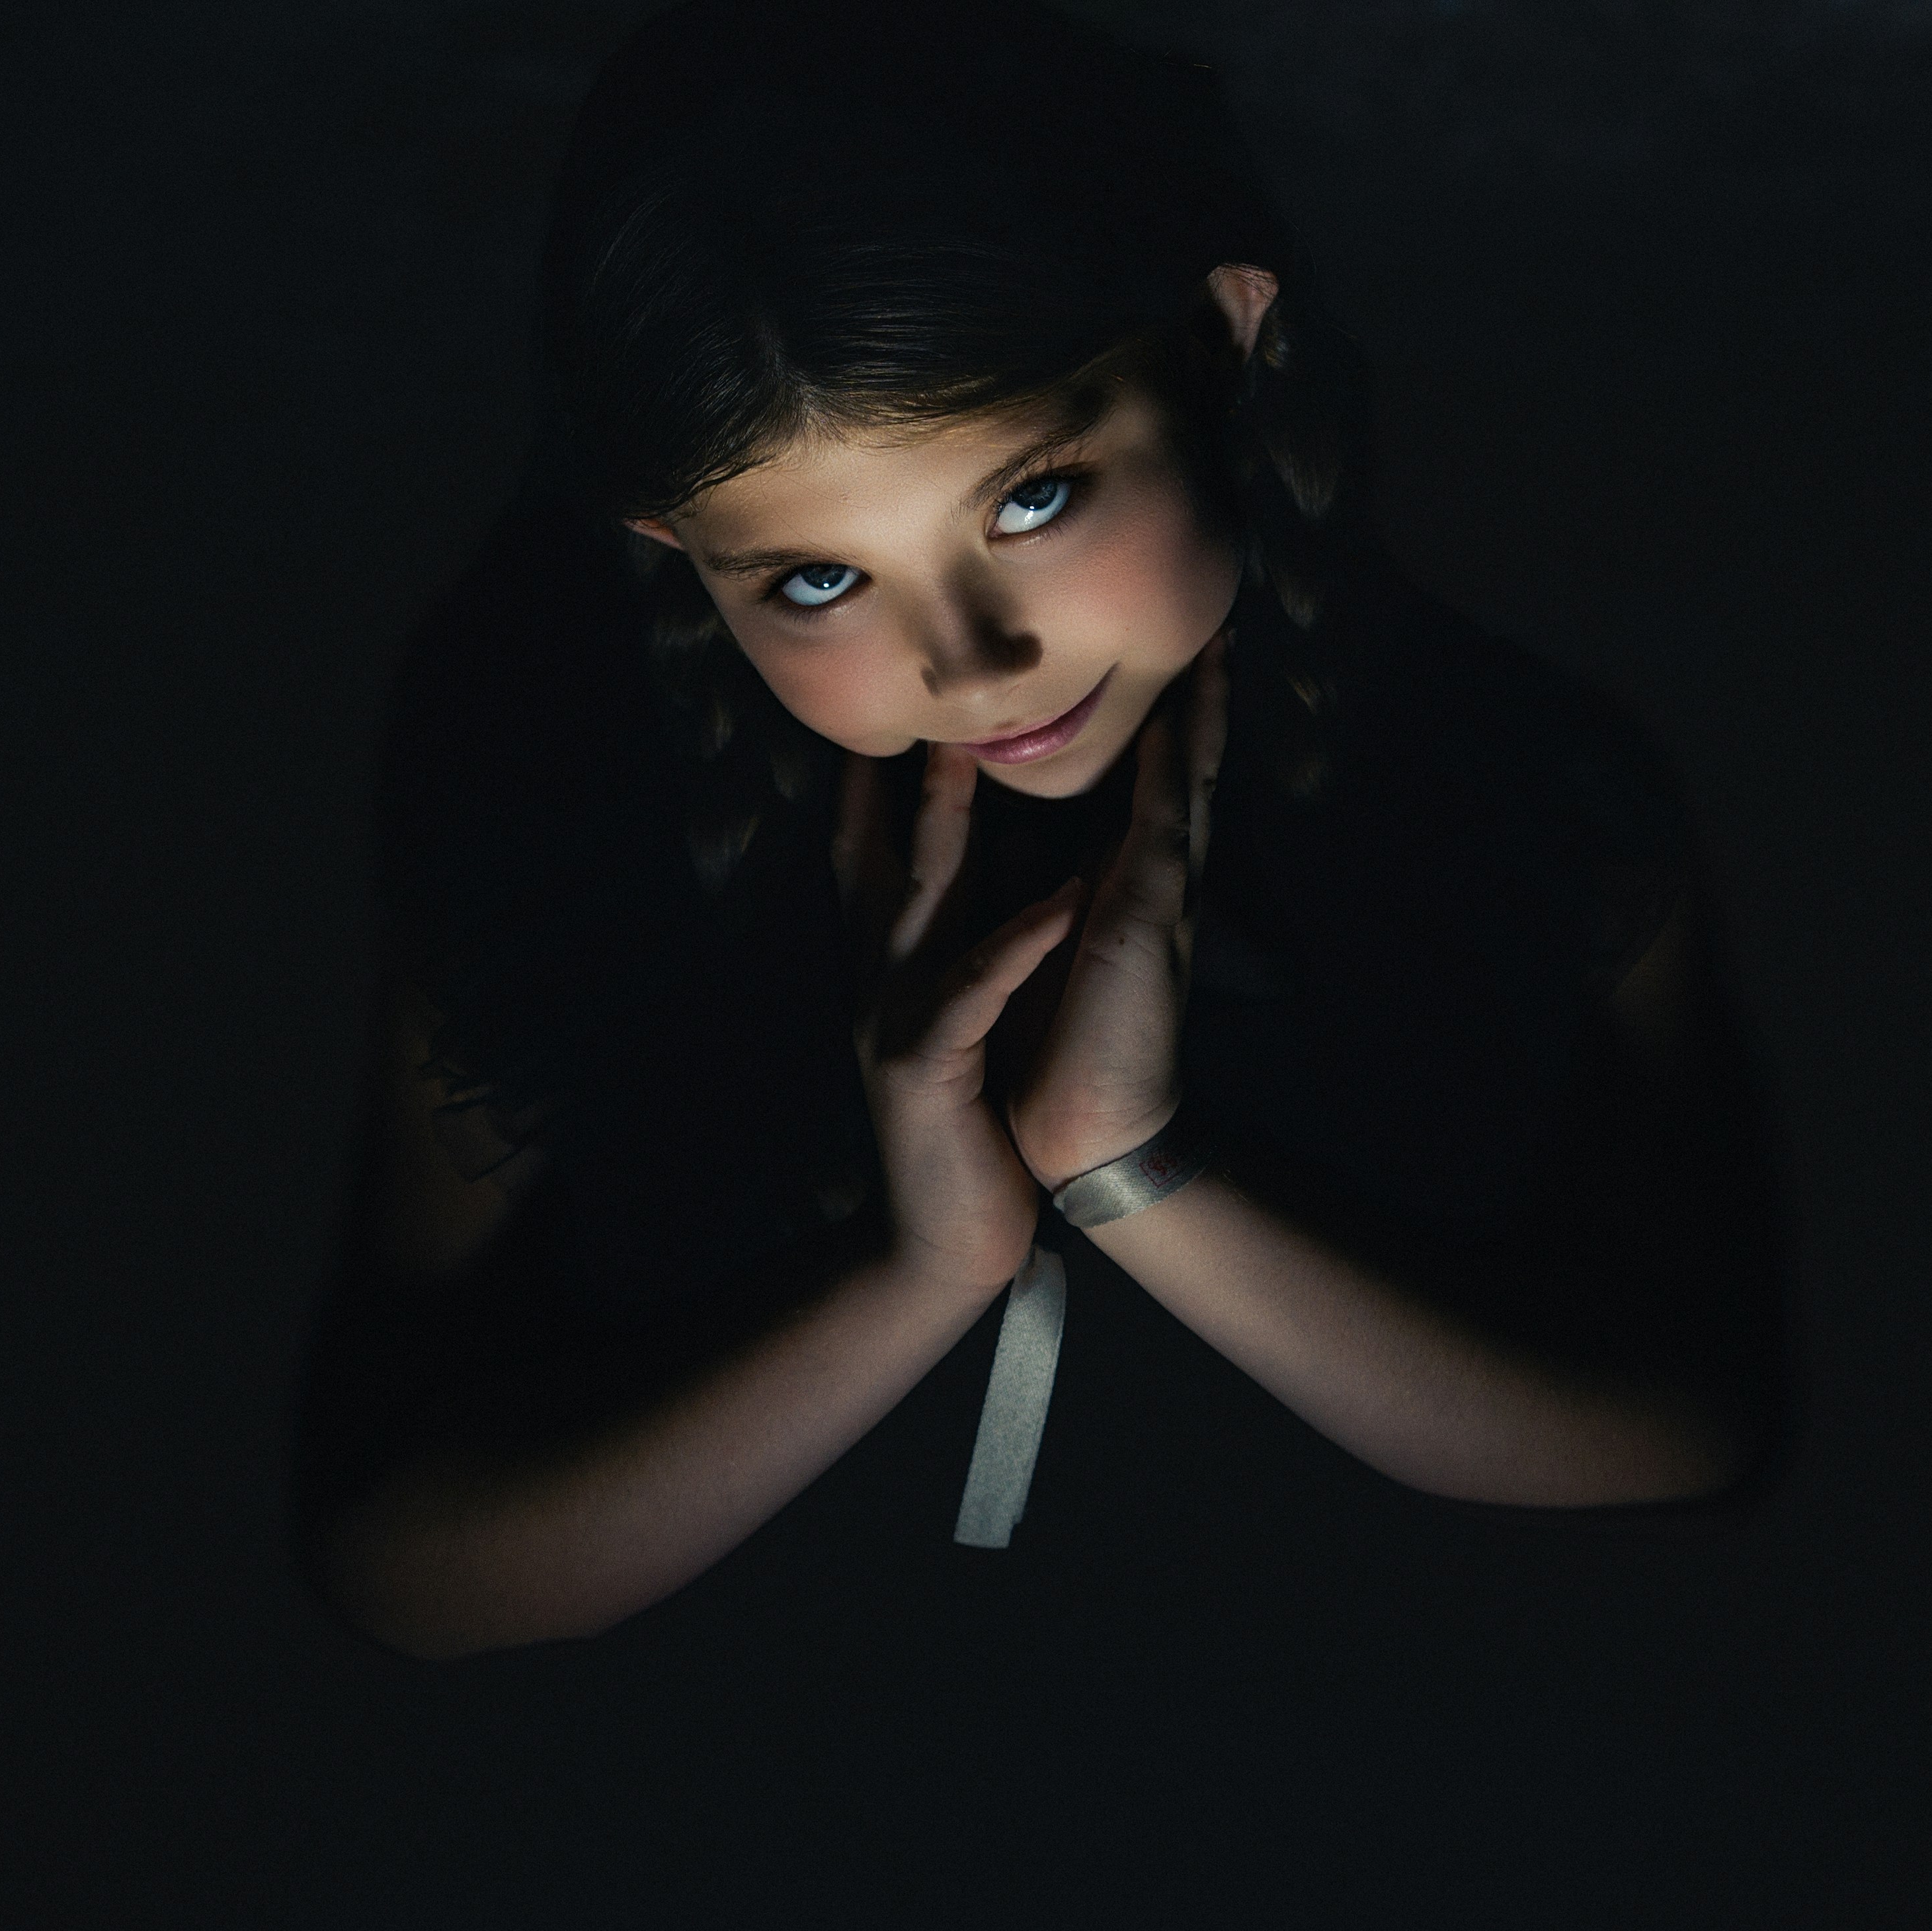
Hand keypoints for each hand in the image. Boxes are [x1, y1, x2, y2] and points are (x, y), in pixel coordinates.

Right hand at [836, 740, 1087, 1298]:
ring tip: (968, 757)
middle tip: (924, 690)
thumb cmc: (970, 1126)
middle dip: (899, 773)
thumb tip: (979, 875)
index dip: (876, 780)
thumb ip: (953, 950)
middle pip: (881, 856)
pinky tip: (1059, 900)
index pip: (872, 857)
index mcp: (890, 971)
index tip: (900, 706)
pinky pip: (976, 987)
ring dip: (941, 827)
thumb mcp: (955, 1022)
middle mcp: (879, 983)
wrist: (950, 1240)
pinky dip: (1019, 939)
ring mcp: (894, 1022)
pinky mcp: (928, 1067)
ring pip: (918, 904)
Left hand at [1005, 631, 1229, 1184]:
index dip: (1160, 719)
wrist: (1080, 1130)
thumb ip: (1044, 888)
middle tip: (1212, 619)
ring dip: (1202, 712)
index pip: (1146, 782)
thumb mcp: (1043, 940)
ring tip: (1216, 643)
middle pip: (1181, 765)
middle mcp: (1150, 879)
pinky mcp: (1145, 916)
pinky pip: (1161, 825)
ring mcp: (1156, 894)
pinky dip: (1170, 769)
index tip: (1165, 655)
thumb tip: (1020, 842)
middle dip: (1197, 696)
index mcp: (1122, 881)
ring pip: (1185, 780)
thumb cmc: (1057, 1043)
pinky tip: (1176, 716)